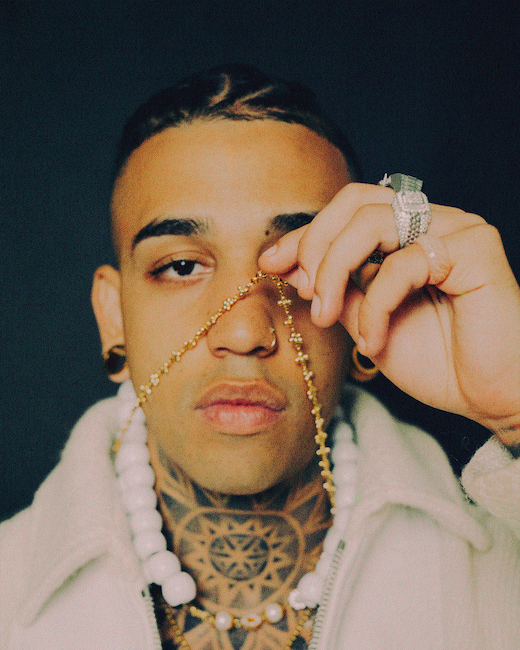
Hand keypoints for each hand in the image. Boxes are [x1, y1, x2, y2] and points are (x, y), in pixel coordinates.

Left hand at [260, 183, 519, 439]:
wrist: (490, 397)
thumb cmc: (437, 361)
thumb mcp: (366, 321)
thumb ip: (334, 288)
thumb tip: (284, 262)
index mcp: (406, 235)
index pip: (346, 210)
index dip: (305, 234)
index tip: (270, 263)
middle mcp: (430, 222)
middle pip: (354, 202)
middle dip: (315, 246)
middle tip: (307, 295)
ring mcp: (454, 229)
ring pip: (371, 221)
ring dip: (335, 270)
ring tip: (327, 315)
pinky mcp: (474, 249)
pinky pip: (401, 263)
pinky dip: (376, 306)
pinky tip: (373, 342)